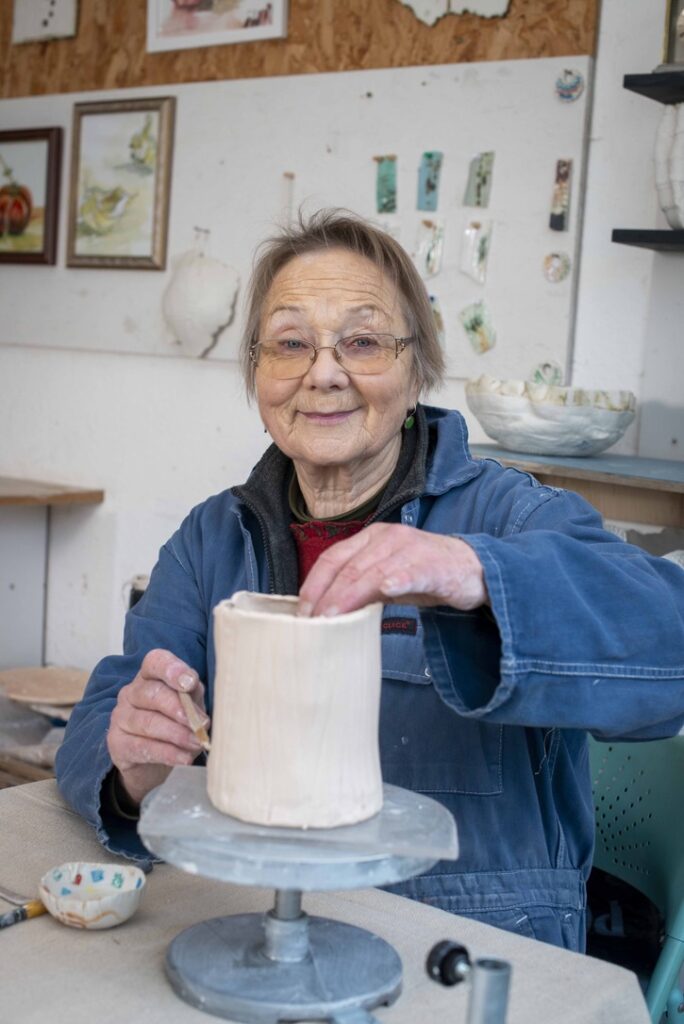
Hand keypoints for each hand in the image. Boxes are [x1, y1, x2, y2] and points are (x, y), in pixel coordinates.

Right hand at [106, 649, 208, 805]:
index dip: (173, 669)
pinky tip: (185, 758)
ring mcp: (120, 717)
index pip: (155, 662)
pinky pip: (142, 747)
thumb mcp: (189, 706)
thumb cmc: (176, 724)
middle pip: (153, 694)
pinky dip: (168, 753)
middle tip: (202, 724)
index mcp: (150, 676)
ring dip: (178, 734)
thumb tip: (194, 689)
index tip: (190, 682)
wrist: (154, 764)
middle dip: (180, 709)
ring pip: (148, 722)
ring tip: (197, 743)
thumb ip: (192, 695)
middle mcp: (131, 693)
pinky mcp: (116, 743)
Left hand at [298, 523, 487, 617]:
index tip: (300, 611)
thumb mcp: (386, 580)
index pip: (332, 557)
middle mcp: (387, 538)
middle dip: (325, 596)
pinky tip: (386, 590)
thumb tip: (325, 612)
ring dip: (349, 596)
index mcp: (371, 538)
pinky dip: (397, 579)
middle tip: (311, 623)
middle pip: (348, 567)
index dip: (313, 584)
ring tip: (332, 619)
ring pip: (372, 572)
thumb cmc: (424, 574)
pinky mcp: (434, 565)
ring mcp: (411, 549)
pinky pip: (411, 572)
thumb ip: (359, 589)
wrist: (473, 569)